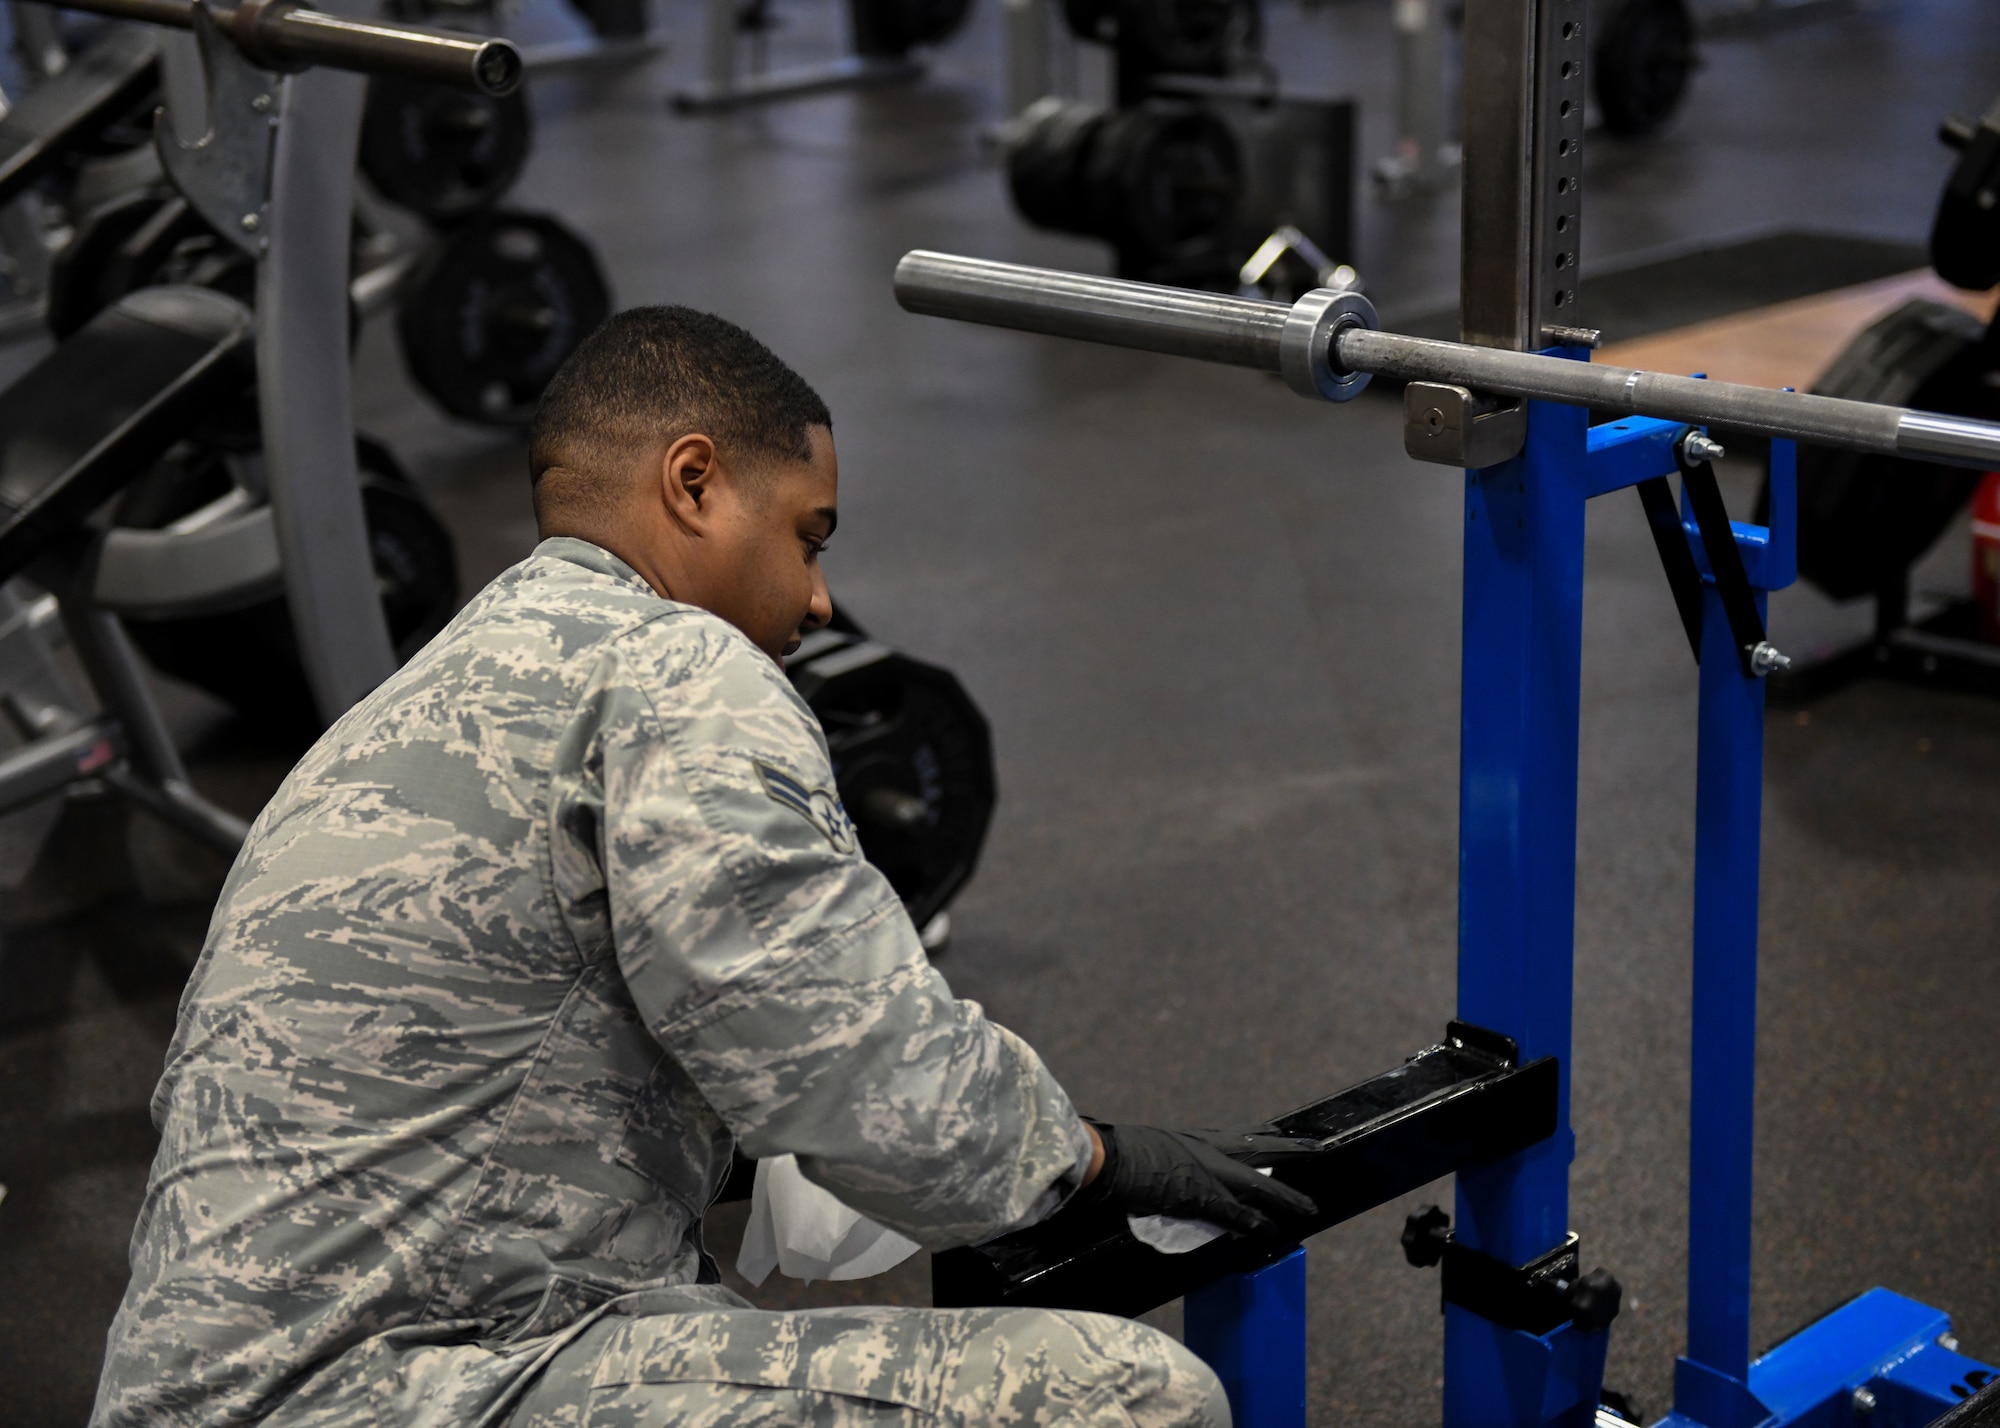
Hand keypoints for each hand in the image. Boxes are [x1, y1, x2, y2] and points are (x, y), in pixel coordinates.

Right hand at [1070, 1121, 1317, 1242]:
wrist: (1106, 1157)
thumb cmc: (1115, 1151)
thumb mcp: (1147, 1147)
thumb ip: (1163, 1156)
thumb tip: (1160, 1166)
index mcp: (1192, 1137)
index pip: (1237, 1134)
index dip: (1263, 1135)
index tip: (1282, 1133)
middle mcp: (1205, 1148)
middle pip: (1259, 1147)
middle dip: (1290, 1150)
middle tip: (1318, 1149)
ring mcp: (1207, 1172)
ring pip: (1258, 1185)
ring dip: (1285, 1198)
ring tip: (1309, 1208)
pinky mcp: (1201, 1196)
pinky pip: (1238, 1214)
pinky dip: (1257, 1223)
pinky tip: (1274, 1230)